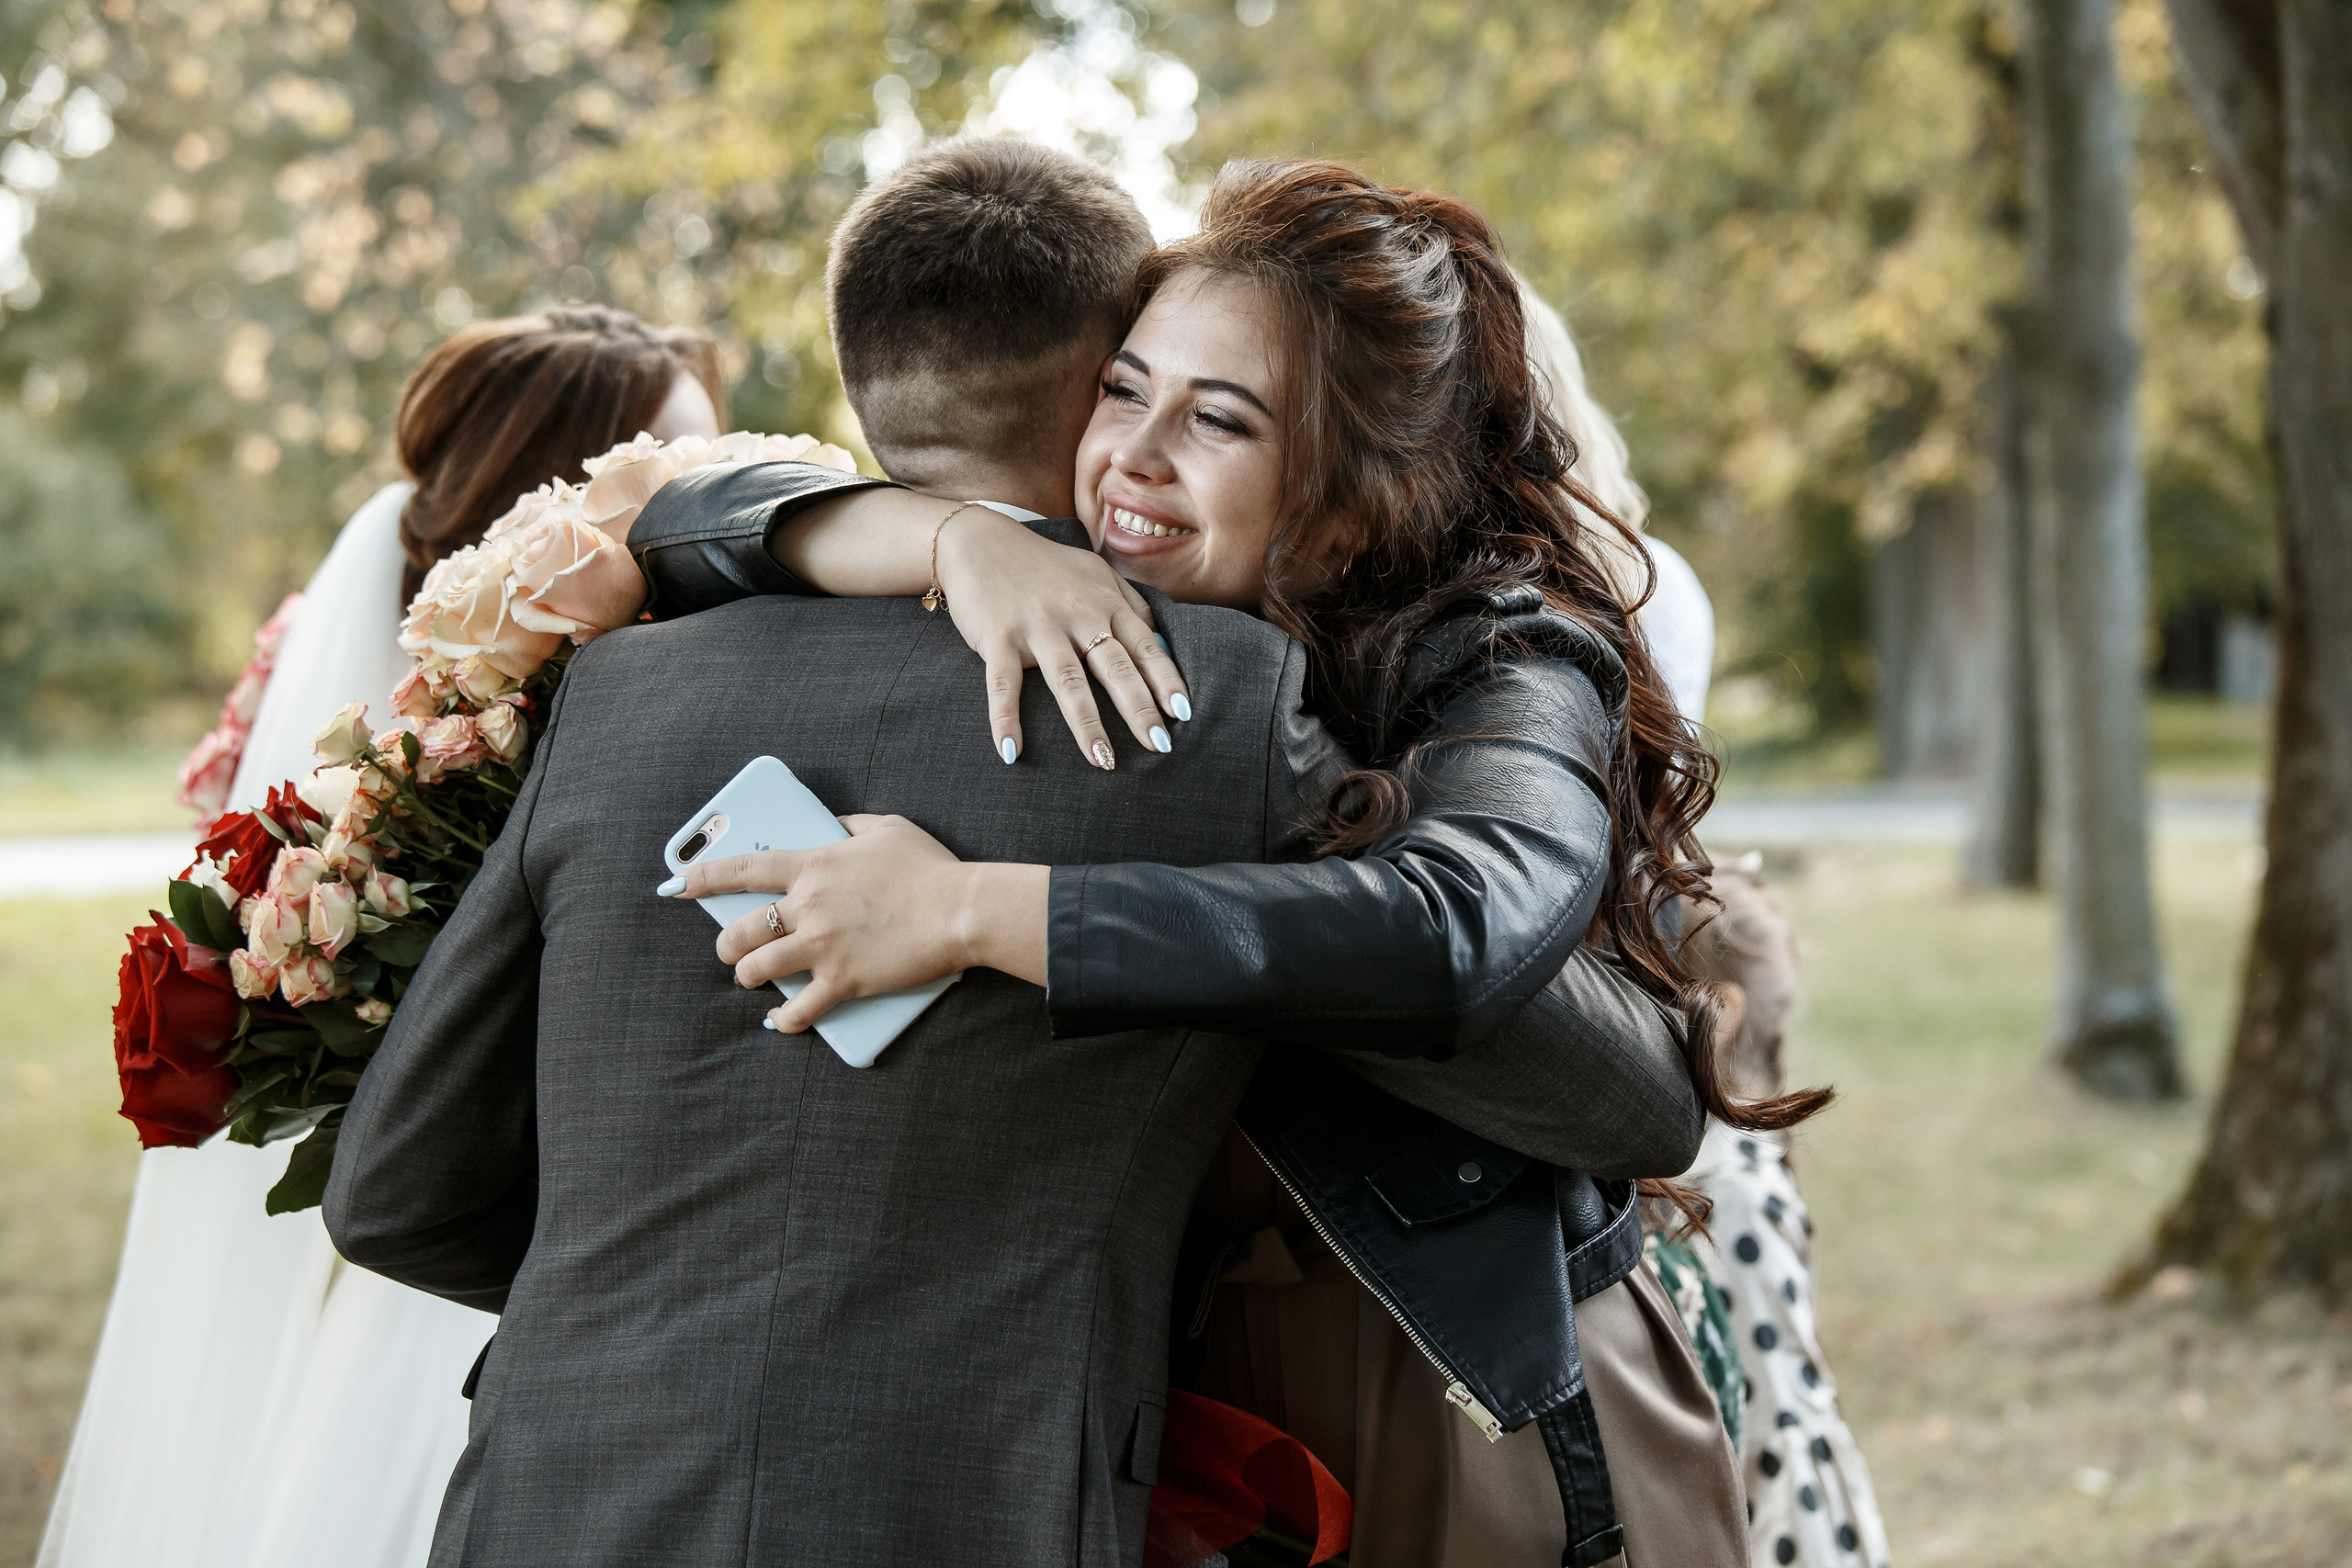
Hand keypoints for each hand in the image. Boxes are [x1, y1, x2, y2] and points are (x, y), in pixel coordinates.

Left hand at [671, 815, 1046, 1030]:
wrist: (962, 909)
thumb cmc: (930, 868)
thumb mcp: (888, 828)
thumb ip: (851, 825)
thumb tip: (832, 826)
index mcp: (814, 865)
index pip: (743, 870)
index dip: (702, 878)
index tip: (677, 884)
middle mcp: (809, 906)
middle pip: (741, 929)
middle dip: (727, 944)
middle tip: (732, 950)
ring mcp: (822, 946)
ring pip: (756, 969)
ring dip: (747, 977)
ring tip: (753, 980)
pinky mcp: (843, 981)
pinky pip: (797, 1009)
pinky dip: (783, 1019)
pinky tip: (780, 1019)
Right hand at [936, 511, 1191, 769]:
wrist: (980, 542)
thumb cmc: (1045, 565)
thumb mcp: (1096, 573)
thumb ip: (1130, 604)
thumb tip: (1162, 642)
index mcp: (1105, 602)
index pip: (1144, 646)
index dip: (1165, 680)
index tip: (1184, 713)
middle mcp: (1077, 615)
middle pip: (1115, 668)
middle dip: (1139, 709)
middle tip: (1160, 746)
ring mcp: (1038, 627)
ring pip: (1067, 681)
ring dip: (1086, 724)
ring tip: (1103, 761)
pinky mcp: (999, 638)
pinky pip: (1004, 685)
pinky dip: (1005, 719)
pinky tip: (1011, 752)